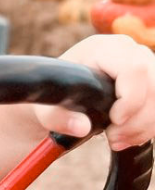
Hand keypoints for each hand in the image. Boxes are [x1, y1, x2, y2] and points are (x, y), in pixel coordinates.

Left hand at [33, 35, 154, 150]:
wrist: (60, 97)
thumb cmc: (53, 99)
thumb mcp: (46, 110)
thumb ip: (58, 119)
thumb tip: (81, 128)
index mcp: (101, 49)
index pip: (134, 68)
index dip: (131, 99)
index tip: (114, 121)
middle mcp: (127, 50)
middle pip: (154, 83)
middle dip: (139, 119)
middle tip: (114, 139)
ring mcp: (143, 62)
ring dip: (146, 126)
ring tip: (117, 140)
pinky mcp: (151, 79)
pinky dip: (150, 125)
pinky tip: (129, 136)